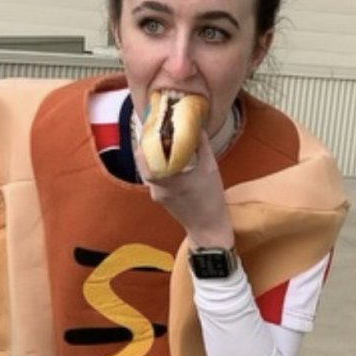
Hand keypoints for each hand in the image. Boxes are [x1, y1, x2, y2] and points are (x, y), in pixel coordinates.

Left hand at [135, 130, 234, 249]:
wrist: (208, 227)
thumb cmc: (211, 200)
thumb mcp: (211, 170)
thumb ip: (203, 147)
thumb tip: (197, 128)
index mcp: (169, 182)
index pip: (146, 160)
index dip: (144, 143)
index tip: (149, 128)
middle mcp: (158, 189)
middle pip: (144, 164)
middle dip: (147, 147)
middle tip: (154, 131)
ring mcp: (157, 195)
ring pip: (147, 171)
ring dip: (151, 157)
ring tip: (159, 141)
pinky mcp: (160, 198)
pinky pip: (153, 178)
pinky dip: (157, 166)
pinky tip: (165, 157)